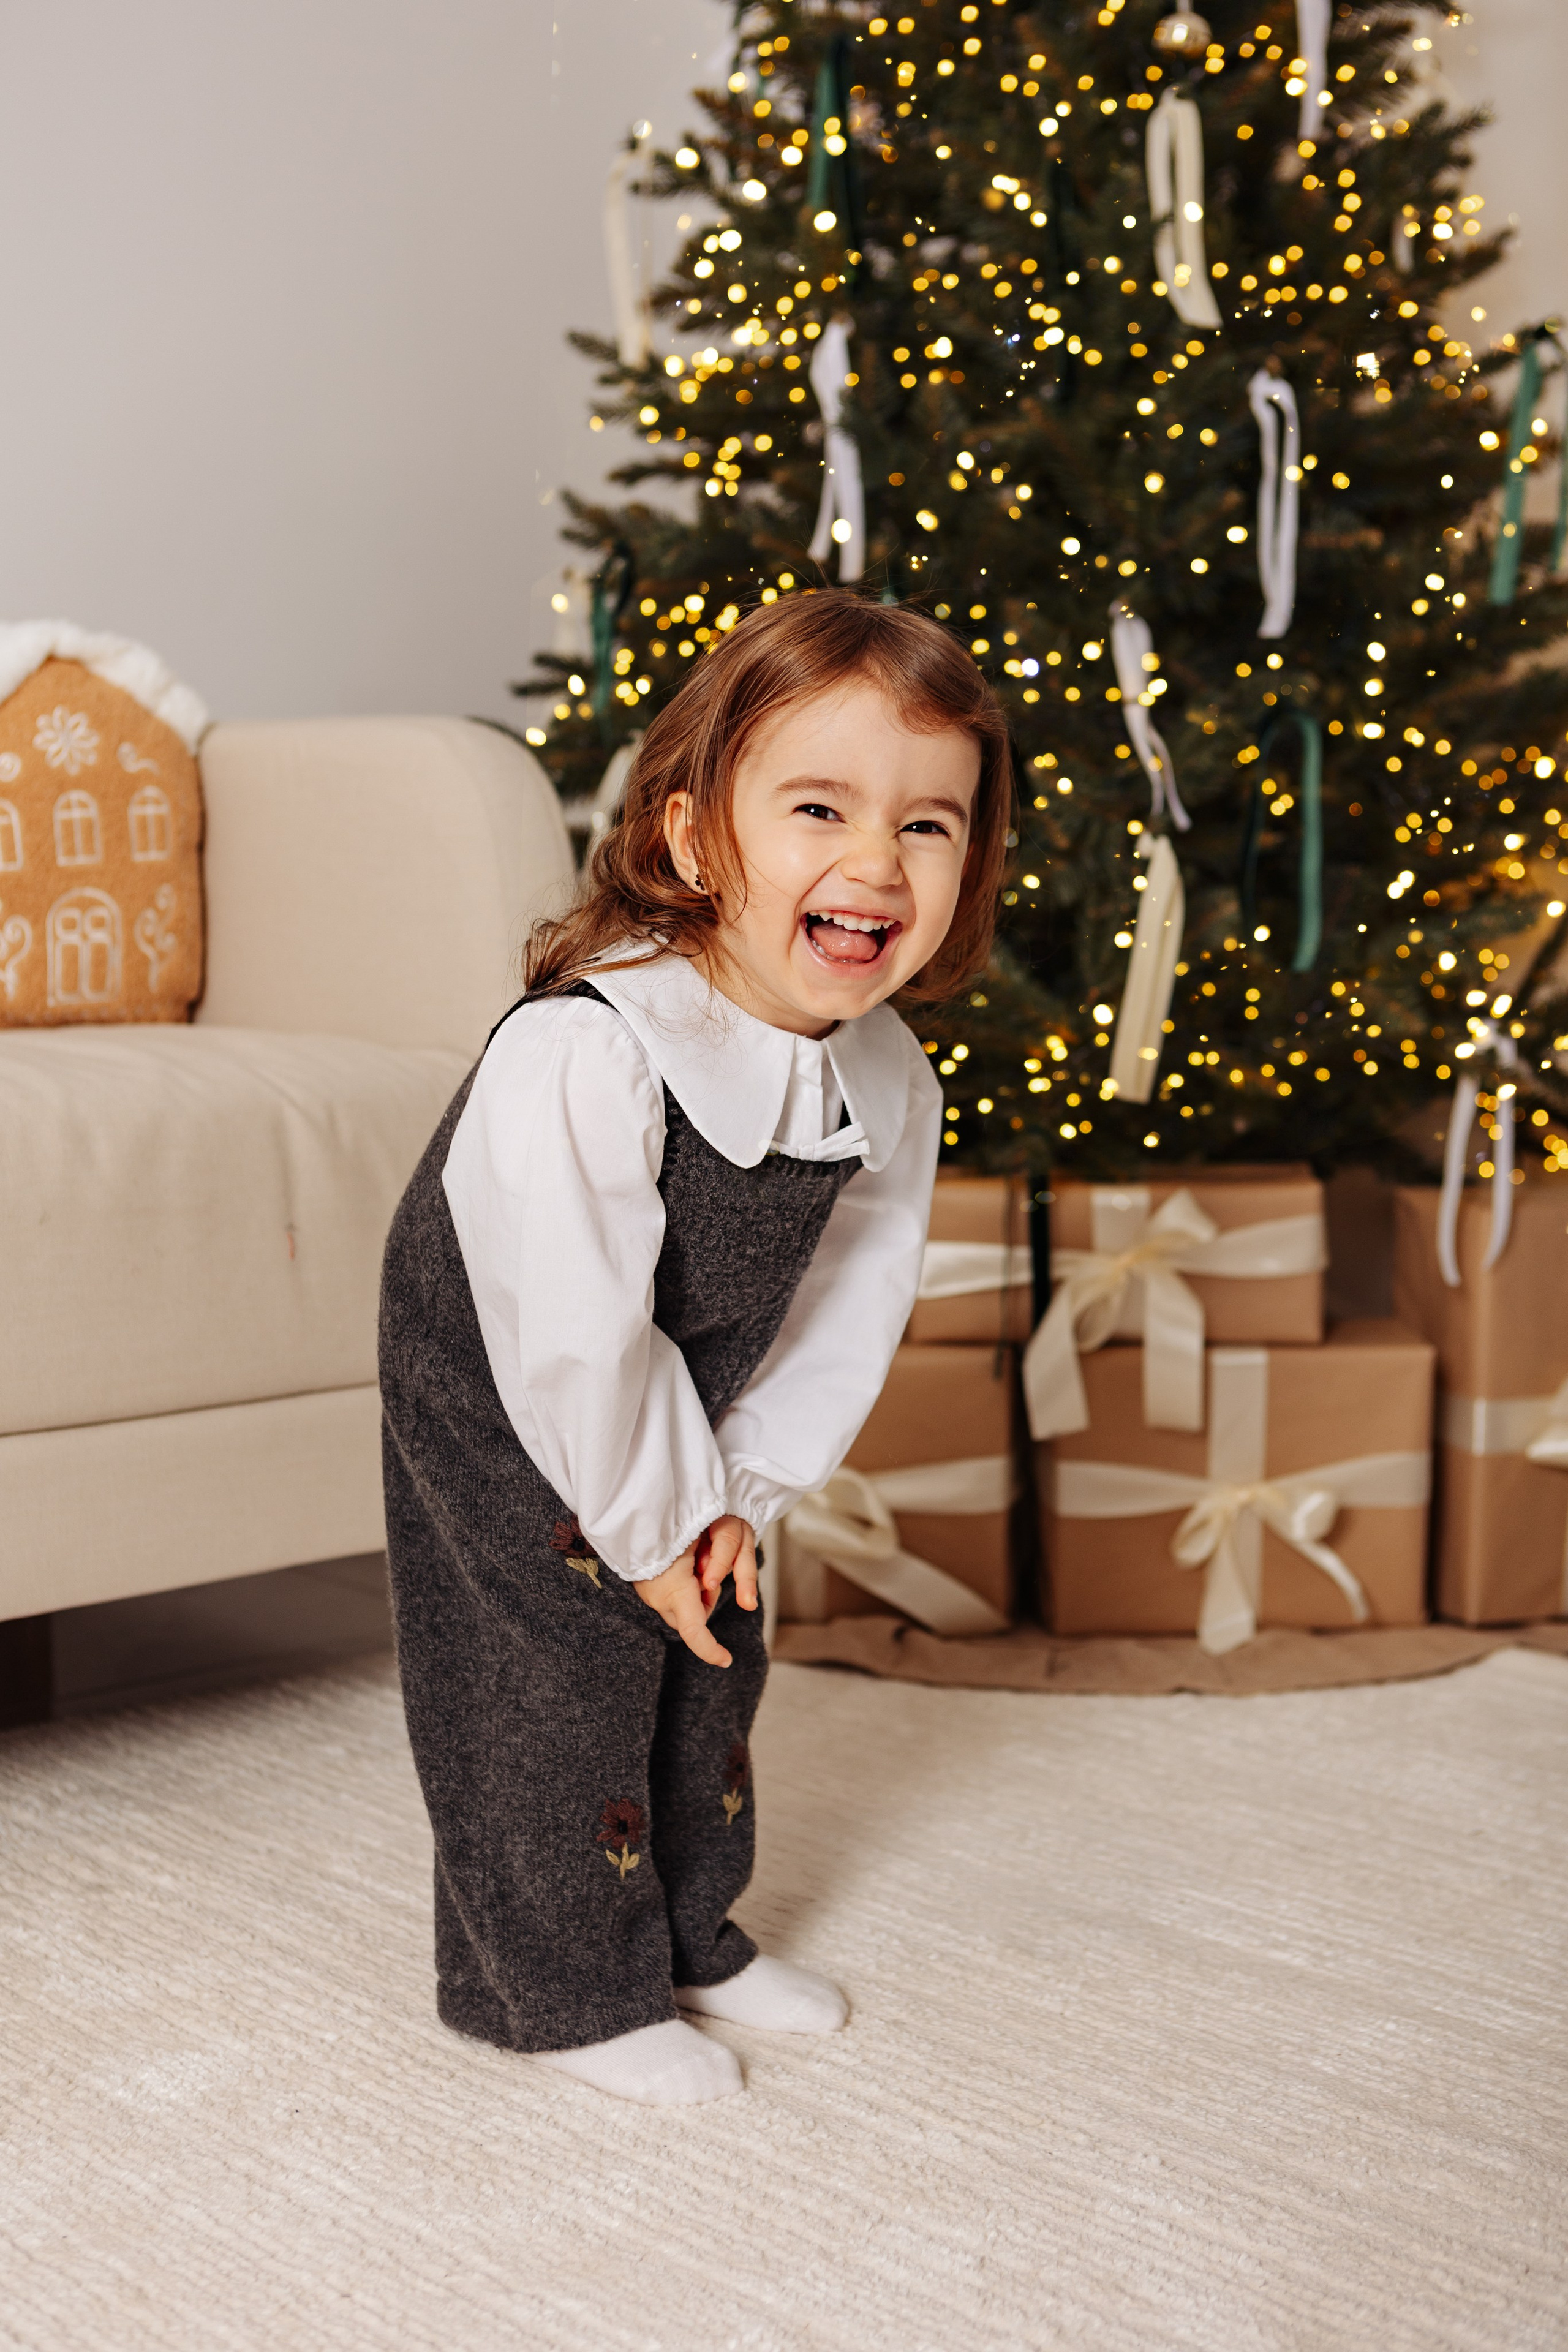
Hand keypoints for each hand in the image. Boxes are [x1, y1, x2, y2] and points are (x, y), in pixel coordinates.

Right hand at [635, 1516, 757, 1665]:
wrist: (634, 1517)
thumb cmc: (669, 1525)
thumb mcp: (698, 1544)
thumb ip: (715, 1563)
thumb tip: (712, 1584)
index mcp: (675, 1592)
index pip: (694, 1632)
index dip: (710, 1650)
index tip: (726, 1660)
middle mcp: (660, 1599)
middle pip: (693, 1619)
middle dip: (705, 1604)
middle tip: (705, 1573)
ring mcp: (650, 1595)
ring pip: (682, 1607)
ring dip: (694, 1591)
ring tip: (691, 1561)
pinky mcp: (645, 1588)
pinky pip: (670, 1597)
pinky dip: (680, 1586)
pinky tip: (679, 1564)